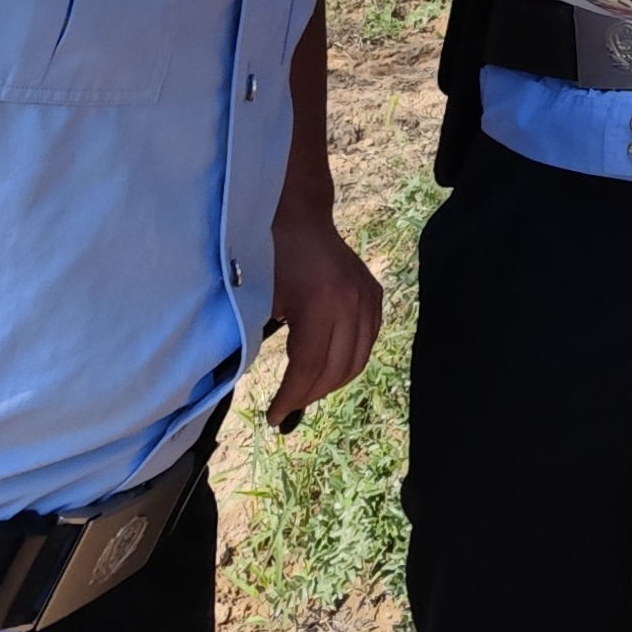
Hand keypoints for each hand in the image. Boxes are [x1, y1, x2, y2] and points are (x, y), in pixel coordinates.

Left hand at [264, 217, 385, 430]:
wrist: (299, 215)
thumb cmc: (270, 253)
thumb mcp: (259, 298)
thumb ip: (261, 340)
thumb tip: (256, 383)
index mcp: (321, 303)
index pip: (309, 367)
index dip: (291, 398)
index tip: (274, 417)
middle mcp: (353, 302)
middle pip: (337, 369)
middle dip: (310, 395)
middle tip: (286, 409)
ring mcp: (369, 298)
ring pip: (358, 360)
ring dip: (331, 383)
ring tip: (305, 392)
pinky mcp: (375, 295)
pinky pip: (367, 342)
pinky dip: (348, 362)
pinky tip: (326, 369)